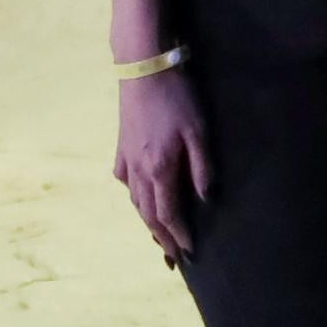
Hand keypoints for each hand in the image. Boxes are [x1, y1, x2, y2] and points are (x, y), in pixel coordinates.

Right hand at [116, 67, 210, 266]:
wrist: (143, 68)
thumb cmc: (176, 97)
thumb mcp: (199, 130)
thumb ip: (202, 167)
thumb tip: (206, 199)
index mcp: (160, 170)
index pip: (168, 214)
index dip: (179, 235)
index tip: (189, 252)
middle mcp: (138, 172)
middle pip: (148, 215)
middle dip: (162, 239)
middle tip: (173, 258)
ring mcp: (126, 160)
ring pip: (135, 202)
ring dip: (147, 222)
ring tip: (159, 237)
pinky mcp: (120, 148)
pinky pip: (126, 183)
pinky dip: (134, 198)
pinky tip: (139, 198)